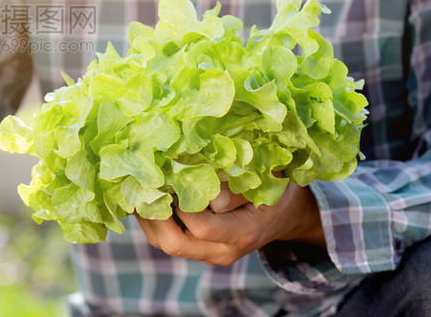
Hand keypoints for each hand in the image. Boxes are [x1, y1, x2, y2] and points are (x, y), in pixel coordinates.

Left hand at [135, 181, 325, 265]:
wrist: (288, 215)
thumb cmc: (278, 191)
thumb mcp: (267, 182)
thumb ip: (236, 189)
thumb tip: (206, 195)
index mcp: (242, 234)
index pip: (200, 226)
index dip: (181, 203)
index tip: (171, 176)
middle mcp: (222, 251)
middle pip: (174, 243)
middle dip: (154, 213)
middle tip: (145, 183)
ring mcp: (208, 253)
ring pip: (163, 243)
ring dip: (148, 216)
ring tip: (141, 187)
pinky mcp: (197, 248)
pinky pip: (165, 239)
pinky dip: (152, 219)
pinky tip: (148, 195)